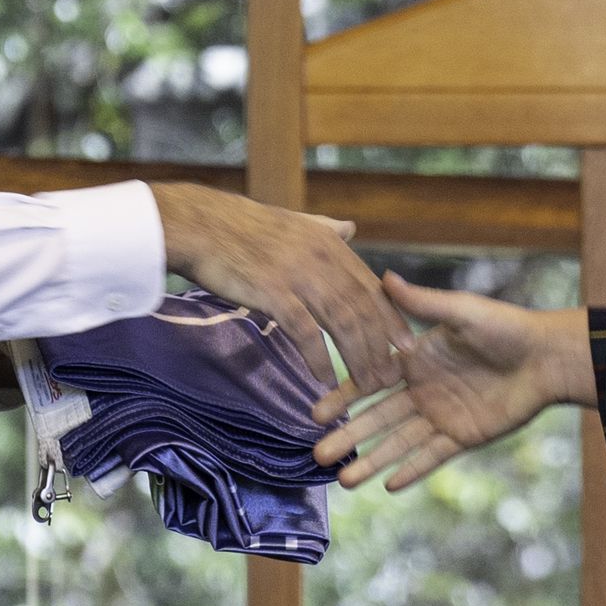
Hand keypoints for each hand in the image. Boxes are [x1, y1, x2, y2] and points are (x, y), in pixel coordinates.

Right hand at [150, 181, 413, 392]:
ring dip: (358, 357)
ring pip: (342, 321)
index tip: (407, 346)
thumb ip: (325, 228)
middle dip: (382, 345)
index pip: (371, 286)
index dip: (392, 318)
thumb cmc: (240, 226)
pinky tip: (325, 381)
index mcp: (329, 241)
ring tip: (367, 385)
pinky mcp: (275, 292)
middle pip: (362, 308)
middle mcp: (322, 257)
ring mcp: (300, 274)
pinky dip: (319, 358)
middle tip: (394, 376)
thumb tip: (351, 228)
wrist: (199, 224)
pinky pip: (306, 331)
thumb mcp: (293, 220)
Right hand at [310, 271, 592, 490]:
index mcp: (416, 359)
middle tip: (318, 456)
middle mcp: (422, 390)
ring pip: (399, 442)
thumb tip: (383, 275)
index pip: (370, 380)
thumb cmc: (504, 327)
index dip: (343, 396)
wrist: (545, 358)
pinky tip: (387, 485)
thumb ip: (420, 303)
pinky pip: (431, 456)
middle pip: (378, 418)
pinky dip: (411, 470)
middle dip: (349, 437)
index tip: (316, 411)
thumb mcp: (460, 312)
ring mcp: (441, 415)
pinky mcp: (463, 436)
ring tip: (345, 482)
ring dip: (372, 460)